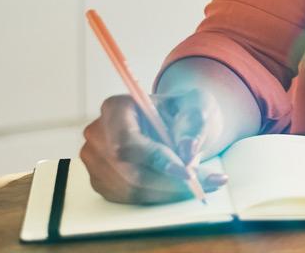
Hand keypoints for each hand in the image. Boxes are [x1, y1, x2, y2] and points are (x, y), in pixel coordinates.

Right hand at [79, 90, 228, 203]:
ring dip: (170, 192)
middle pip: (129, 171)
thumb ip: (194, 124)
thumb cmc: (183, 111)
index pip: (127, 141)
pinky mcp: (103, 182)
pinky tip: (183, 188)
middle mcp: (98, 135)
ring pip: (132, 189)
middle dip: (170, 181)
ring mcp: (96, 161)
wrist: (176, 123)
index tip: (188, 173)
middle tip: (208, 183)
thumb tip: (187, 150)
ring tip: (204, 184)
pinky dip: (161, 197)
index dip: (155, 160)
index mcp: (115, 108)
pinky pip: (131, 198)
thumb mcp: (196, 107)